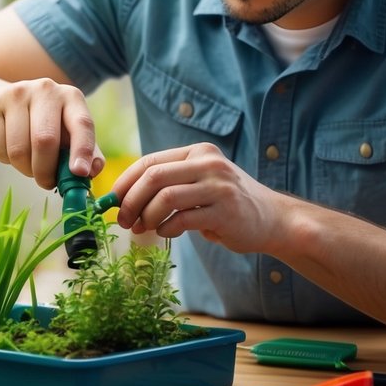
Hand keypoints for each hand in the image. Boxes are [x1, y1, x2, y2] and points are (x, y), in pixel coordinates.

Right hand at [0, 78, 103, 189]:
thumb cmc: (42, 124)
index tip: (79, 173)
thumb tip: (92, 170)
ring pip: (19, 149)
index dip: (82, 150)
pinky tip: (9, 149)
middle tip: (46, 182)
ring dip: (24, 169)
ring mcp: (16, 94)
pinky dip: (5, 160)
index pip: (82, 124)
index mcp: (71, 97)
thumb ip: (86, 152)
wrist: (0, 103)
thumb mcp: (67, 133)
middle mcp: (46, 89)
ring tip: (28, 164)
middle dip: (45, 170)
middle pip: (45, 140)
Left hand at [110, 143, 283, 250]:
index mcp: (198, 153)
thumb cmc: (227, 204)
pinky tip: (166, 232)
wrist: (273, 219)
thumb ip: (170, 185)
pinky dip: (167, 228)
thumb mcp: (201, 183)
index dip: (126, 182)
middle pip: (154, 176)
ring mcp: (219, 186)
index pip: (150, 161)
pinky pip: (183, 219)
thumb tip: (124, 200)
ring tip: (142, 228)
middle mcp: (208, 163)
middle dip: (131, 200)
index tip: (112, 201)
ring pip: (166, 197)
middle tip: (122, 220)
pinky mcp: (225, 210)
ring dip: (147, 216)